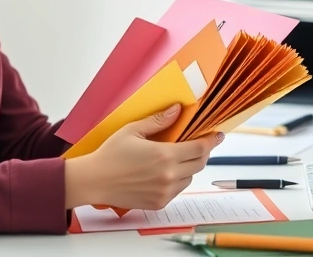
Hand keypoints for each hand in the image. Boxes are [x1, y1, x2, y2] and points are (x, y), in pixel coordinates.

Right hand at [65, 103, 223, 209]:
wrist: (95, 181)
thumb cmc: (111, 154)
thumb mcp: (133, 130)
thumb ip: (158, 121)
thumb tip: (177, 110)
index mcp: (164, 155)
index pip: (200, 148)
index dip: (211, 141)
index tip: (217, 135)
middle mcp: (168, 176)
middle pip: (199, 164)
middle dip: (202, 152)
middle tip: (198, 143)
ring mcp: (165, 191)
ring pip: (190, 178)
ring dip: (189, 167)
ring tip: (176, 158)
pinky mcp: (159, 203)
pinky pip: (178, 190)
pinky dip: (177, 180)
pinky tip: (164, 172)